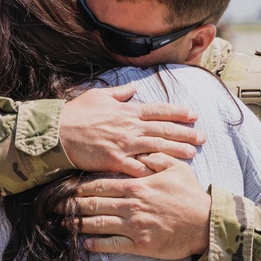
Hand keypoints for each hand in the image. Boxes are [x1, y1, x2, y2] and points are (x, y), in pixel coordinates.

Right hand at [59, 84, 202, 176]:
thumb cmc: (76, 113)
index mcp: (128, 110)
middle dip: (185, 133)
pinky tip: (166, 174)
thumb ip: (120, 92)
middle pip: (164, 129)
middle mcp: (130, 127)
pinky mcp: (115, 161)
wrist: (58, 132)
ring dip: (177, 151)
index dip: (179, 112)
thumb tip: (135, 86)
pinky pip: (139, 167)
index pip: (159, 110)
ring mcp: (124, 144)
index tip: (194, 115)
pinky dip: (153, 170)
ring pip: (157, 147)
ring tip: (193, 153)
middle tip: (202, 138)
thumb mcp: (99, 95)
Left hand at [73, 153, 210, 259]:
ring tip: (63, 223)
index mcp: (137, 186)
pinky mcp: (139, 245)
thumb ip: (155, 157)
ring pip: (98, 224)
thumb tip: (139, 150)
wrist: (206, 223)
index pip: (101, 185)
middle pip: (94, 204)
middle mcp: (131, 205)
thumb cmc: (190, 194)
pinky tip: (85, 244)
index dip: (81, 186)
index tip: (66, 186)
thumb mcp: (175, 168)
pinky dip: (96, 244)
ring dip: (78, 224)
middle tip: (54, 205)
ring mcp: (134, 226)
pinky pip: (112, 245)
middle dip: (71, 204)